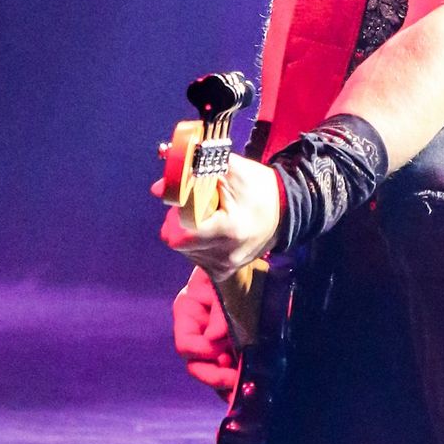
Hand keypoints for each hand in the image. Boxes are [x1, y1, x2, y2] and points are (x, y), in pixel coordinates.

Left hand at [152, 153, 282, 278]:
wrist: (286, 210)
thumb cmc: (258, 187)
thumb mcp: (230, 170)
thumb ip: (193, 174)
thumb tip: (157, 189)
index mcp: (228, 231)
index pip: (181, 231)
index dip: (178, 213)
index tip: (187, 200)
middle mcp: (226, 256)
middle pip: (178, 242)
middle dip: (180, 222)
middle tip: (198, 207)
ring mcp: (224, 267)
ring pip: (184, 251)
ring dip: (188, 232)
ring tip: (210, 217)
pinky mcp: (223, 272)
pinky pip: (195, 258)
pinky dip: (197, 244)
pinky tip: (212, 231)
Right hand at [172, 266, 237, 396]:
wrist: (254, 258)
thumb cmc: (236, 267)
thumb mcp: (226, 284)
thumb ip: (220, 312)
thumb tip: (214, 339)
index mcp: (188, 310)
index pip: (186, 344)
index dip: (202, 352)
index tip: (223, 352)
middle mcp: (197, 329)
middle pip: (196, 365)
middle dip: (214, 376)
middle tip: (234, 379)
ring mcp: (214, 340)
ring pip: (212, 372)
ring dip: (226, 381)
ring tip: (243, 383)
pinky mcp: (232, 346)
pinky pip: (228, 370)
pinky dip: (236, 380)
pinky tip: (249, 384)